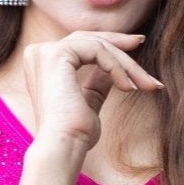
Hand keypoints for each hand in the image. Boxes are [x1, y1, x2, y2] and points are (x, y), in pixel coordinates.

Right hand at [20, 31, 163, 158]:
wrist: (64, 146)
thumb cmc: (75, 133)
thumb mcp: (89, 100)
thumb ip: (97, 81)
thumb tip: (114, 68)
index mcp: (42, 63)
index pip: (79, 44)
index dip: (107, 44)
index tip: (134, 49)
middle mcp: (39, 53)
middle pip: (88, 38)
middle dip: (118, 43)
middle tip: (141, 42)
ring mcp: (46, 51)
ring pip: (97, 44)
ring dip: (125, 63)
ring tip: (145, 83)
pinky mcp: (56, 54)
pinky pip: (97, 50)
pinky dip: (117, 67)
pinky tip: (128, 87)